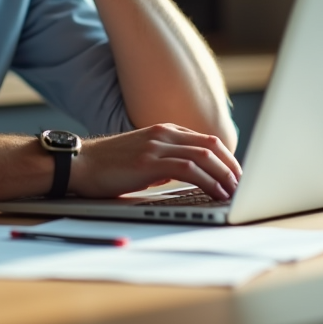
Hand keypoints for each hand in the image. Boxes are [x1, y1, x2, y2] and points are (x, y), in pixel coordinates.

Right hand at [69, 123, 242, 200]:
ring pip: (204, 156)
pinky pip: (189, 169)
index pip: (207, 141)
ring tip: (234, 192)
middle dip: (232, 167)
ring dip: (224, 175)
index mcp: (164, 130)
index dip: (227, 158)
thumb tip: (190, 177)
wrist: (80, 164)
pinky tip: (215, 193)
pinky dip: (207, 181)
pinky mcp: (149, 161)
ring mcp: (157, 146)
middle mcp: (164, 133)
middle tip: (242, 186)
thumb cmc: (109, 166)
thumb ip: (167, 161)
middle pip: (212, 146)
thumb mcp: (144, 158)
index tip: (236, 176)